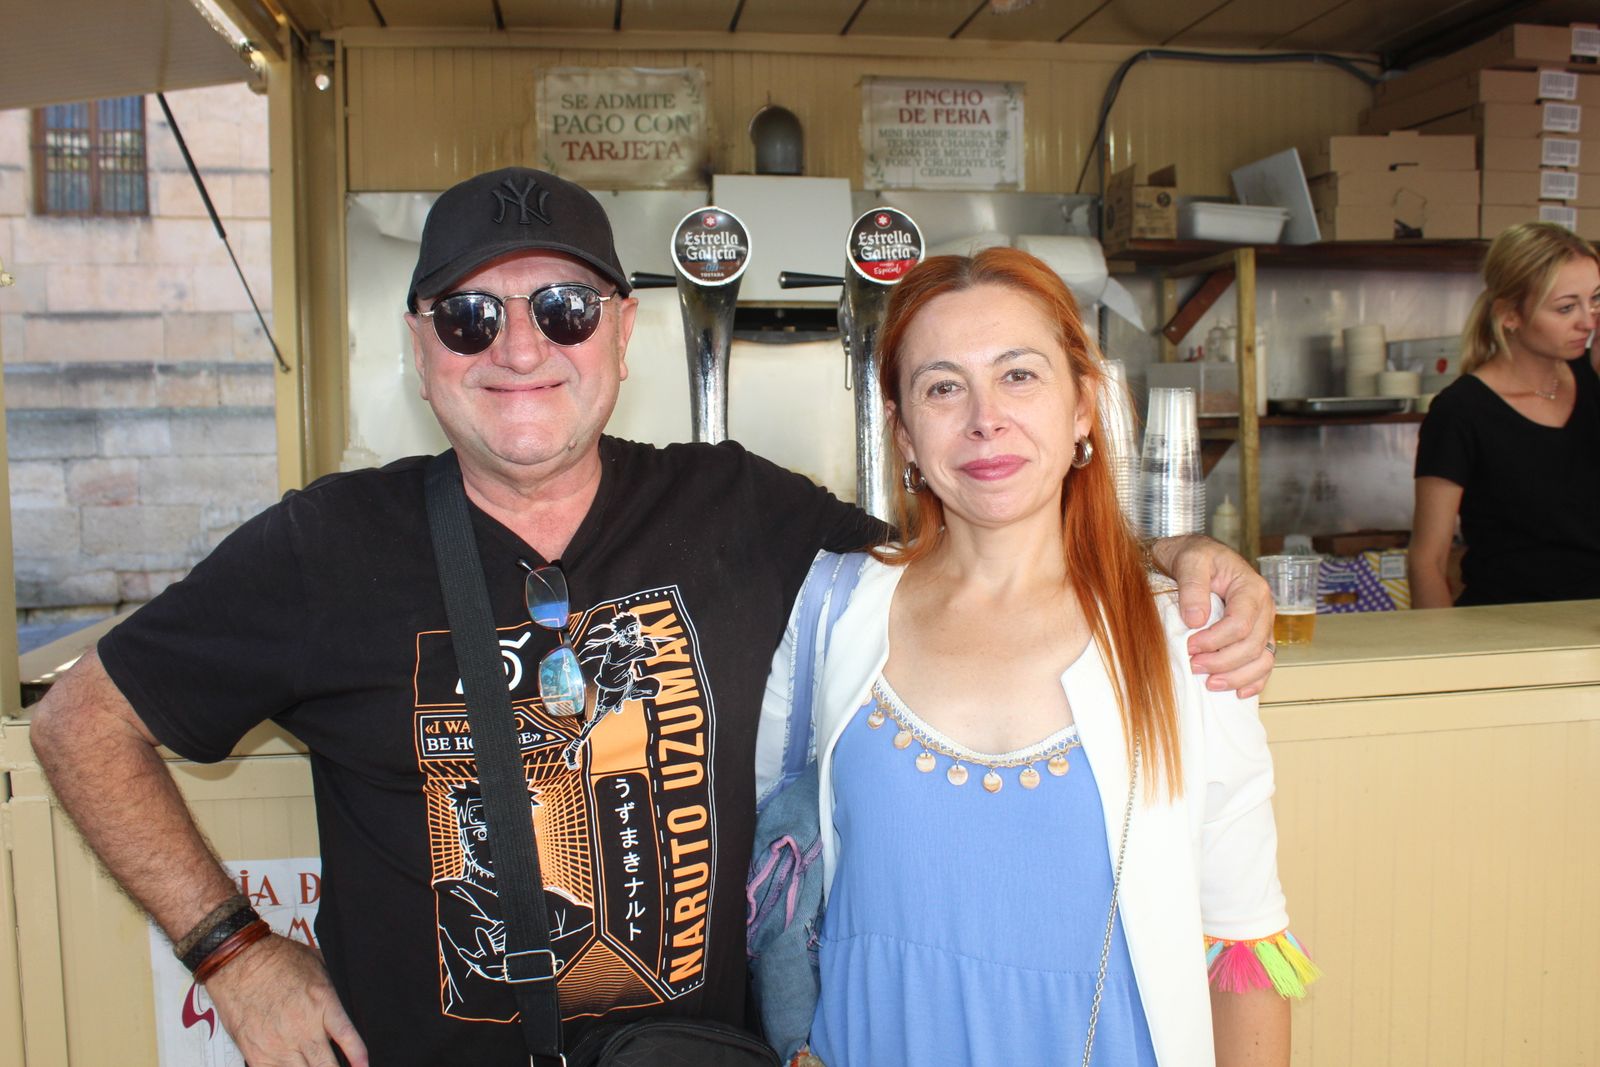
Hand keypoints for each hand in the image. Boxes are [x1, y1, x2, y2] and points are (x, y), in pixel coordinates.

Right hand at [204, 933, 368, 1066]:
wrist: (238, 962)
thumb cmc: (276, 960)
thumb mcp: (318, 965)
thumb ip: (333, 990)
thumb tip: (348, 1000)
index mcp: (322, 1002)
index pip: (348, 1038)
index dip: (358, 1056)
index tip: (362, 1066)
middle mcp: (302, 1027)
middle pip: (327, 1065)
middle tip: (339, 1066)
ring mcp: (279, 1045)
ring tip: (314, 1064)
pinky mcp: (257, 1055)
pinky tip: (293, 1066)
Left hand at [1151, 534, 1275, 698]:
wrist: (1195, 555)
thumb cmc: (1193, 555)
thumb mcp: (1189, 560)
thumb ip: (1192, 586)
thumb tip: (1196, 620)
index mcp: (1251, 588)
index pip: (1241, 624)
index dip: (1216, 641)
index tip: (1189, 646)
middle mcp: (1263, 607)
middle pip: (1252, 646)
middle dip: (1223, 662)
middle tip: (1193, 666)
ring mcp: (1262, 624)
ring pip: (1262, 659)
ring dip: (1237, 677)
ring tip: (1210, 684)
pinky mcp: (1256, 636)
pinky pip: (1264, 664)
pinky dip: (1254, 681)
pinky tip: (1238, 692)